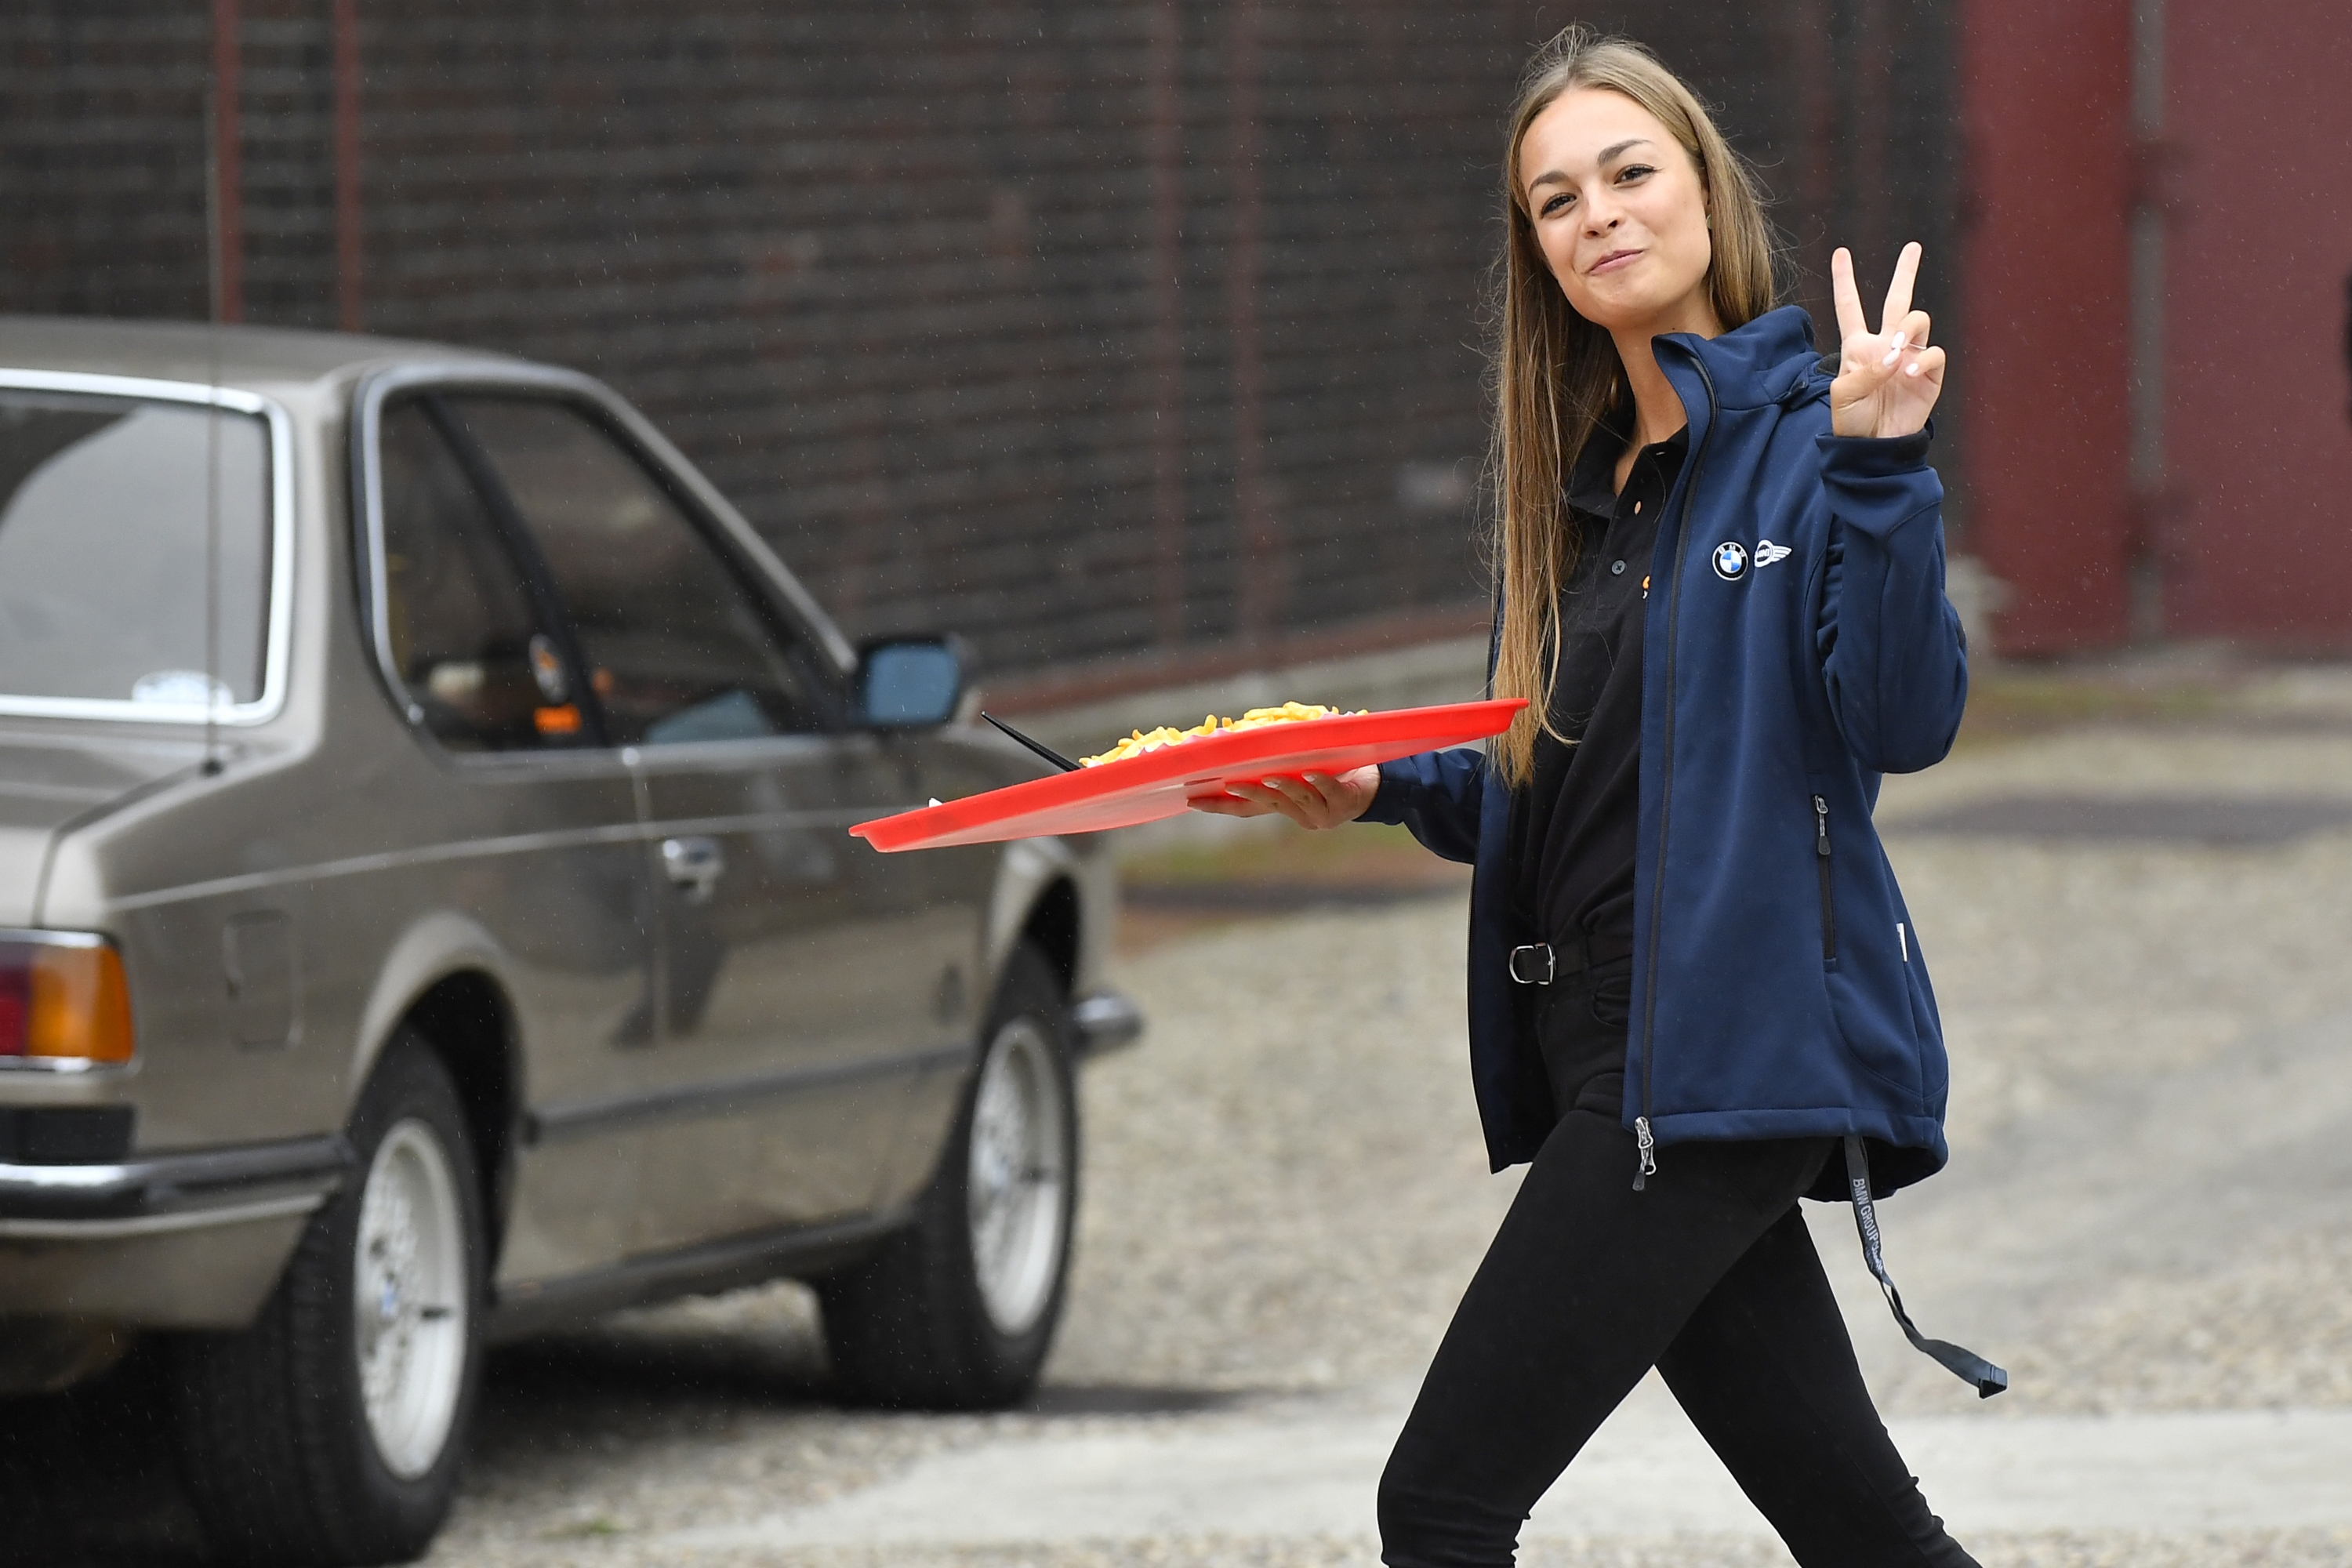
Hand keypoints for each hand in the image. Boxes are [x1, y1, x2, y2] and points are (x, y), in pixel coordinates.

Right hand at [1189, 765, 1378, 828]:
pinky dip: (1318, 782)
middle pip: (1266, 805)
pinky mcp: (1342, 806)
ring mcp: (1320, 814)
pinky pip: (1327, 791)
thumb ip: (1276, 757)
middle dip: (1247, 794)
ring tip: (1269, 776)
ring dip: (1281, 788)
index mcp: (1284, 806)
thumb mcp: (1300, 764)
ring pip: (1295, 800)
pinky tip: (1310, 773)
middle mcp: (1299, 816)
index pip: (1244, 810)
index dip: (1218, 806)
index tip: (1192, 799)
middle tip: (1228, 783)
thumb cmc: (1333, 769)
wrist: (1376, 786)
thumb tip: (1242, 733)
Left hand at [1829, 241, 1944, 438]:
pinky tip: (1907, 374)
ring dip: (1908, 328)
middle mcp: (1887, 345)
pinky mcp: (1929, 374)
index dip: (1845, 281)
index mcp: (1858, 347)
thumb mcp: (1842, 398)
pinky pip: (1933, 353)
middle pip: (1898, 300)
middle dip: (1906, 272)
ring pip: (1918, 320)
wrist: (1874, 447)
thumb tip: (1893, 356)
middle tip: (1913, 247)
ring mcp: (1910, 357)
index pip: (1850, 307)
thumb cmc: (1852, 423)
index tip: (1840, 253)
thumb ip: (1861, 373)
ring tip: (1896, 350)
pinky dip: (1921, 359)